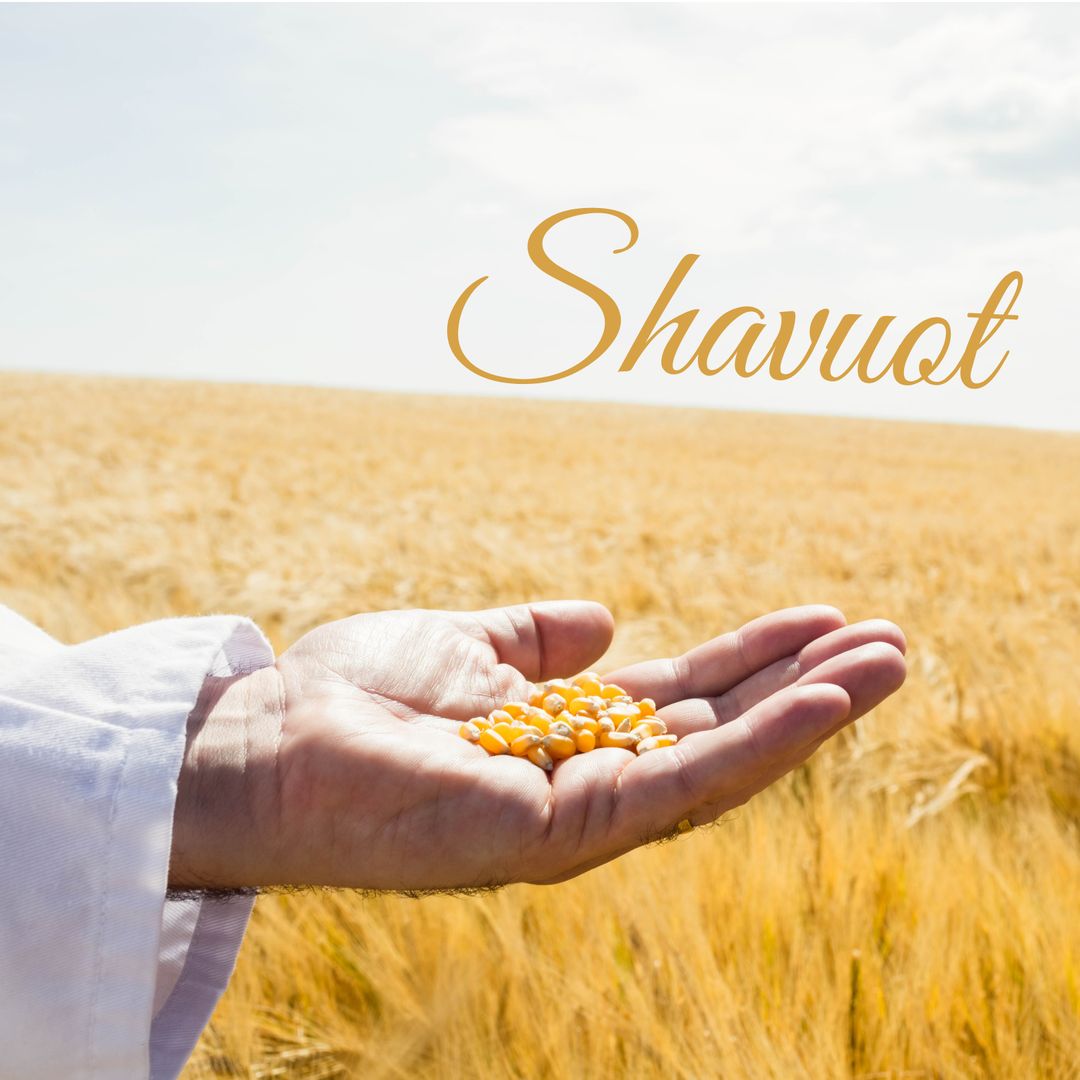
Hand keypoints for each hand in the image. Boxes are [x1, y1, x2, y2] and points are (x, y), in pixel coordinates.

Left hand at [169, 603, 904, 891]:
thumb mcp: (465, 647)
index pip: (682, 699)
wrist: (268, 743)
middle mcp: (583, 779)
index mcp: (563, 734)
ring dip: (807, 712)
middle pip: (716, 731)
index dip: (752, 660)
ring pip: (719, 763)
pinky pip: (678, 784)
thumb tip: (605, 619)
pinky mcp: (560, 832)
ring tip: (887, 662)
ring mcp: (577, 813)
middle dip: (802, 685)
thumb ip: (536, 640)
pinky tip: (819, 700)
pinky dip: (757, 743)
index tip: (820, 620)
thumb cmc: (355, 694)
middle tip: (891, 640)